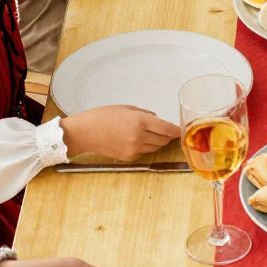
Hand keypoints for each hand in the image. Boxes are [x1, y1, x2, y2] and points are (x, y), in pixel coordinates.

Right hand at [62, 106, 180, 161]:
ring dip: (158, 142)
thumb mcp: (127, 108)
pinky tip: (136, 140)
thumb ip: (145, 114)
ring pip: (156, 147)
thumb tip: (158, 120)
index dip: (176, 130)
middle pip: (164, 140)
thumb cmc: (103, 116)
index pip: (167, 128)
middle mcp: (139, 136)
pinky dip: (145, 147)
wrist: (85, 132)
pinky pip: (144, 152)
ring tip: (150, 134)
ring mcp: (134, 149)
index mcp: (140, 121)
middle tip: (166, 131)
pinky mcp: (129, 158)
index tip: (181, 130)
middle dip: (168, 136)